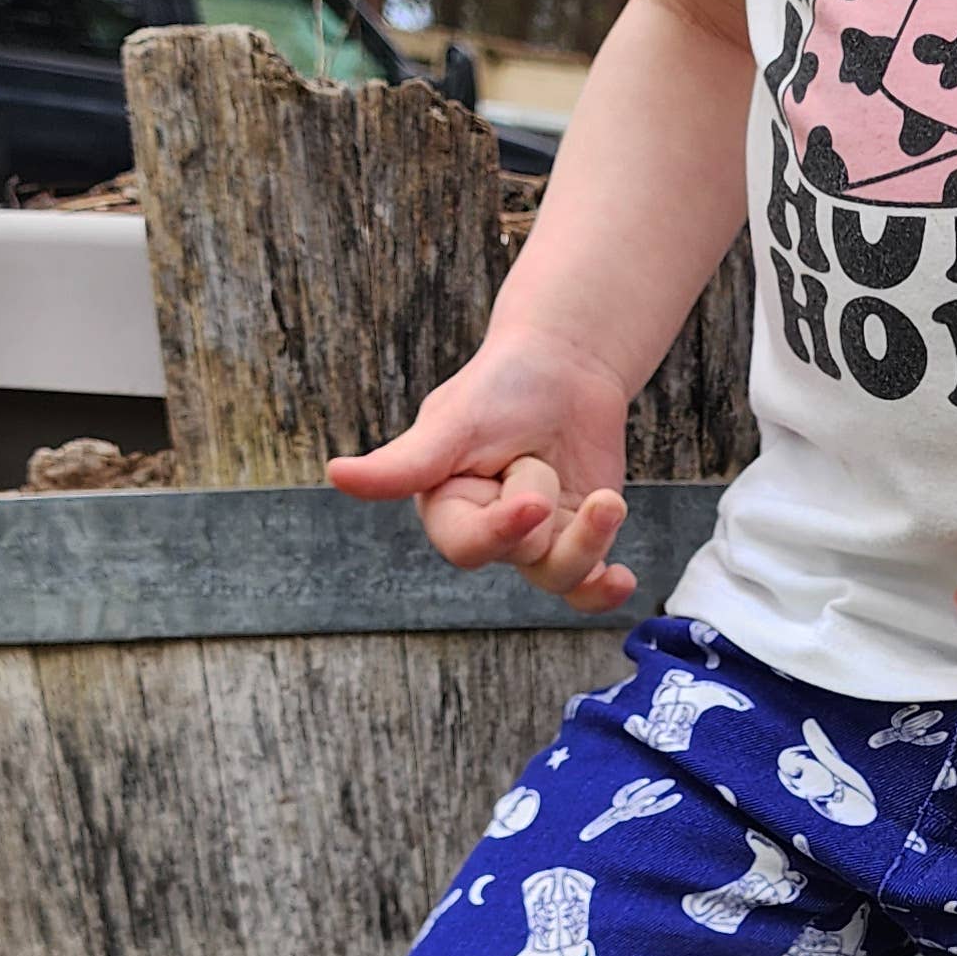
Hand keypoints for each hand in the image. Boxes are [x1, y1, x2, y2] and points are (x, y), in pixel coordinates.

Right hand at [326, 328, 635, 607]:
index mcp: (445, 506)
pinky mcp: (577, 537)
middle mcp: (487, 529)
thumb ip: (404, 463)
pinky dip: (603, 590)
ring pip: (560, 575)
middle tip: (539, 456)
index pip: (467, 546)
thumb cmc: (502, 384)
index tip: (534, 503)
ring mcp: (536, 539)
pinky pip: (587, 583)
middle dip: (543, 503)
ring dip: (589, 538)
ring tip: (606, 499)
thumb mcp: (454, 422)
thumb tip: (335, 476)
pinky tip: (621, 580)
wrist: (567, 365)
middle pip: (520, 559)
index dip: (502, 531)